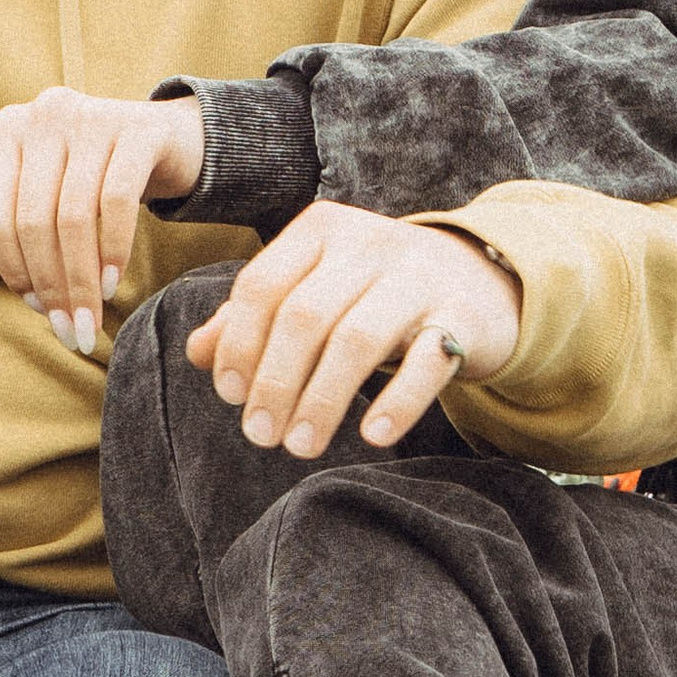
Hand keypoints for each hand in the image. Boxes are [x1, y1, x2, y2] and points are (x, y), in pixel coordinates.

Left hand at [0, 87, 207, 346]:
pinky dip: (113, 249)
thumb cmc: (102, 178)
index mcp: (9, 130)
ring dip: (82, 279)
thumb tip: (37, 303)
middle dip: (52, 285)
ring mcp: (91, 116)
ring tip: (92, 317)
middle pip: (34, 220)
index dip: (13, 271)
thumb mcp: (57, 194)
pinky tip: (114, 281)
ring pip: (73, 216)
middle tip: (72, 330)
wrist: (173, 140)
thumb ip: (34, 233)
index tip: (39, 310)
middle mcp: (44, 114)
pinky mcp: (138, 128)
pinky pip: (117, 201)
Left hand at [186, 202, 523, 459]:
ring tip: (301, 446)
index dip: (238, 345)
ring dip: (322, 400)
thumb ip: (256, 315)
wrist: (479, 278)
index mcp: (321, 229)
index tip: (231, 396)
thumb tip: (198, 353)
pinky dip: (398, 400)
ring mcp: (419, 278)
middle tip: (260, 436)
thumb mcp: (315, 286)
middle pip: (305, 316)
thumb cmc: (374, 290)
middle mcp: (369, 244)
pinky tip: (372, 436)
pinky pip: (428, 360)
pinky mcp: (461, 317)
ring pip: (358, 339)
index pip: (262, 286)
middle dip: (274, 382)